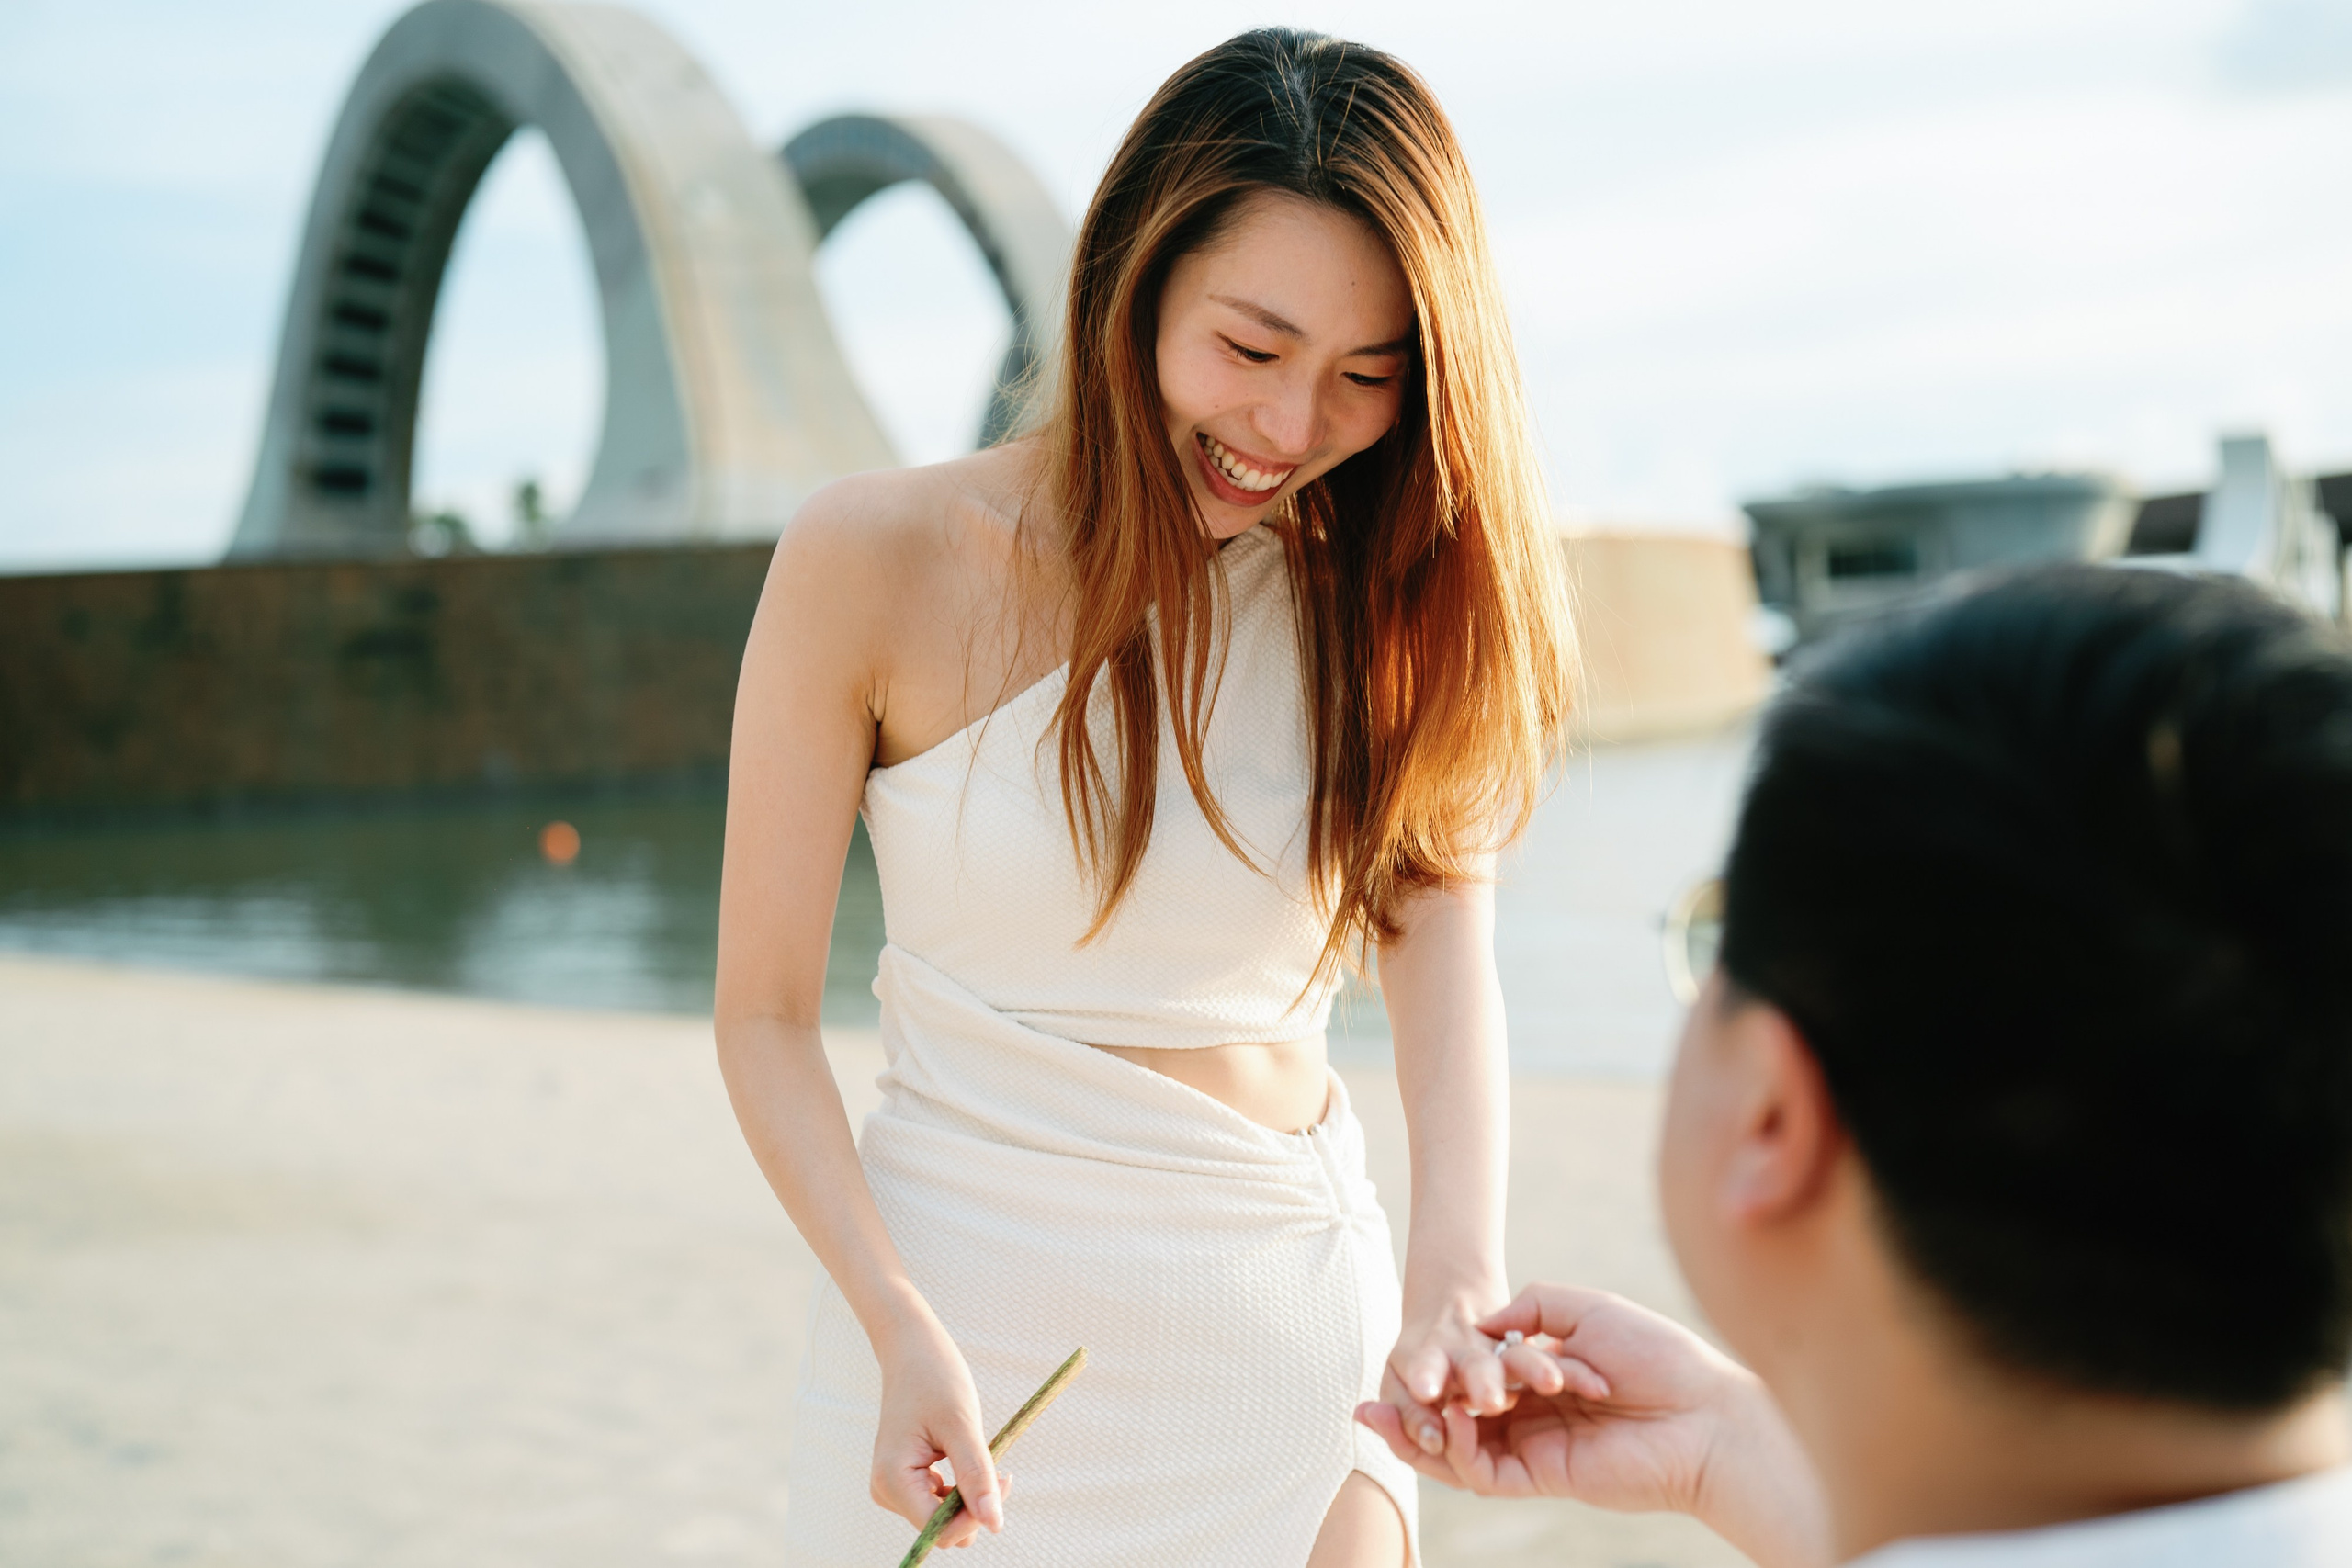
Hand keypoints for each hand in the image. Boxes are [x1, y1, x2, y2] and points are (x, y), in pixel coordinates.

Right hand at [872, 1309, 1003, 1548]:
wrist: (911, 1350)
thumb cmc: (935, 1379)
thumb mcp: (962, 1426)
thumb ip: (976, 1477)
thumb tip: (995, 1525)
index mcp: (892, 1480)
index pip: (939, 1530)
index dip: (976, 1516)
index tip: (1005, 1479)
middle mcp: (886, 1491)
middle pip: (942, 1529)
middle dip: (975, 1506)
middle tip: (1001, 1467)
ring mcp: (893, 1489)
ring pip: (943, 1519)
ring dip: (970, 1497)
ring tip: (982, 1456)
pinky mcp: (905, 1482)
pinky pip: (939, 1503)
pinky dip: (961, 1489)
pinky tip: (967, 1458)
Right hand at [1359, 1284, 1830, 1567]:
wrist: (1703, 1412)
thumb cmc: (1655, 1354)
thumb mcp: (1582, 1308)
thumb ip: (1526, 1309)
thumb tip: (1477, 1325)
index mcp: (1542, 1374)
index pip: (1473, 1376)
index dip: (1433, 1371)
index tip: (1395, 1362)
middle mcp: (1533, 1414)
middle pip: (1456, 1418)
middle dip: (1409, 1414)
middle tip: (1365, 1405)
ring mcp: (1536, 1447)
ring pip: (1461, 1452)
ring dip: (1419, 1438)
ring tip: (1379, 1417)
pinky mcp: (1544, 1476)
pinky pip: (1486, 1472)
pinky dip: (1459, 1452)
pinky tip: (1448, 1423)